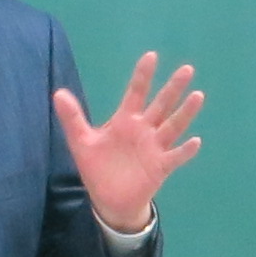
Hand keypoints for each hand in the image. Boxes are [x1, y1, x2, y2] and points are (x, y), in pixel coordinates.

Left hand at [56, 53, 204, 235]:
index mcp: (125, 120)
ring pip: (172, 126)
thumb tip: (58, 92)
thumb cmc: (98, 168)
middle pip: (161, 104)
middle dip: (173, 88)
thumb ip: (72, 118)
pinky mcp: (160, 167)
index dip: (143, 75)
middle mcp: (144, 130)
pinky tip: (195, 141)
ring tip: (198, 95)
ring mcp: (154, 148)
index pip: (136, 93)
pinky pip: (175, 157)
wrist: (109, 200)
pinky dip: (185, 151)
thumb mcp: (81, 141)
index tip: (151, 56)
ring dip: (185, 112)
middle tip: (187, 68)